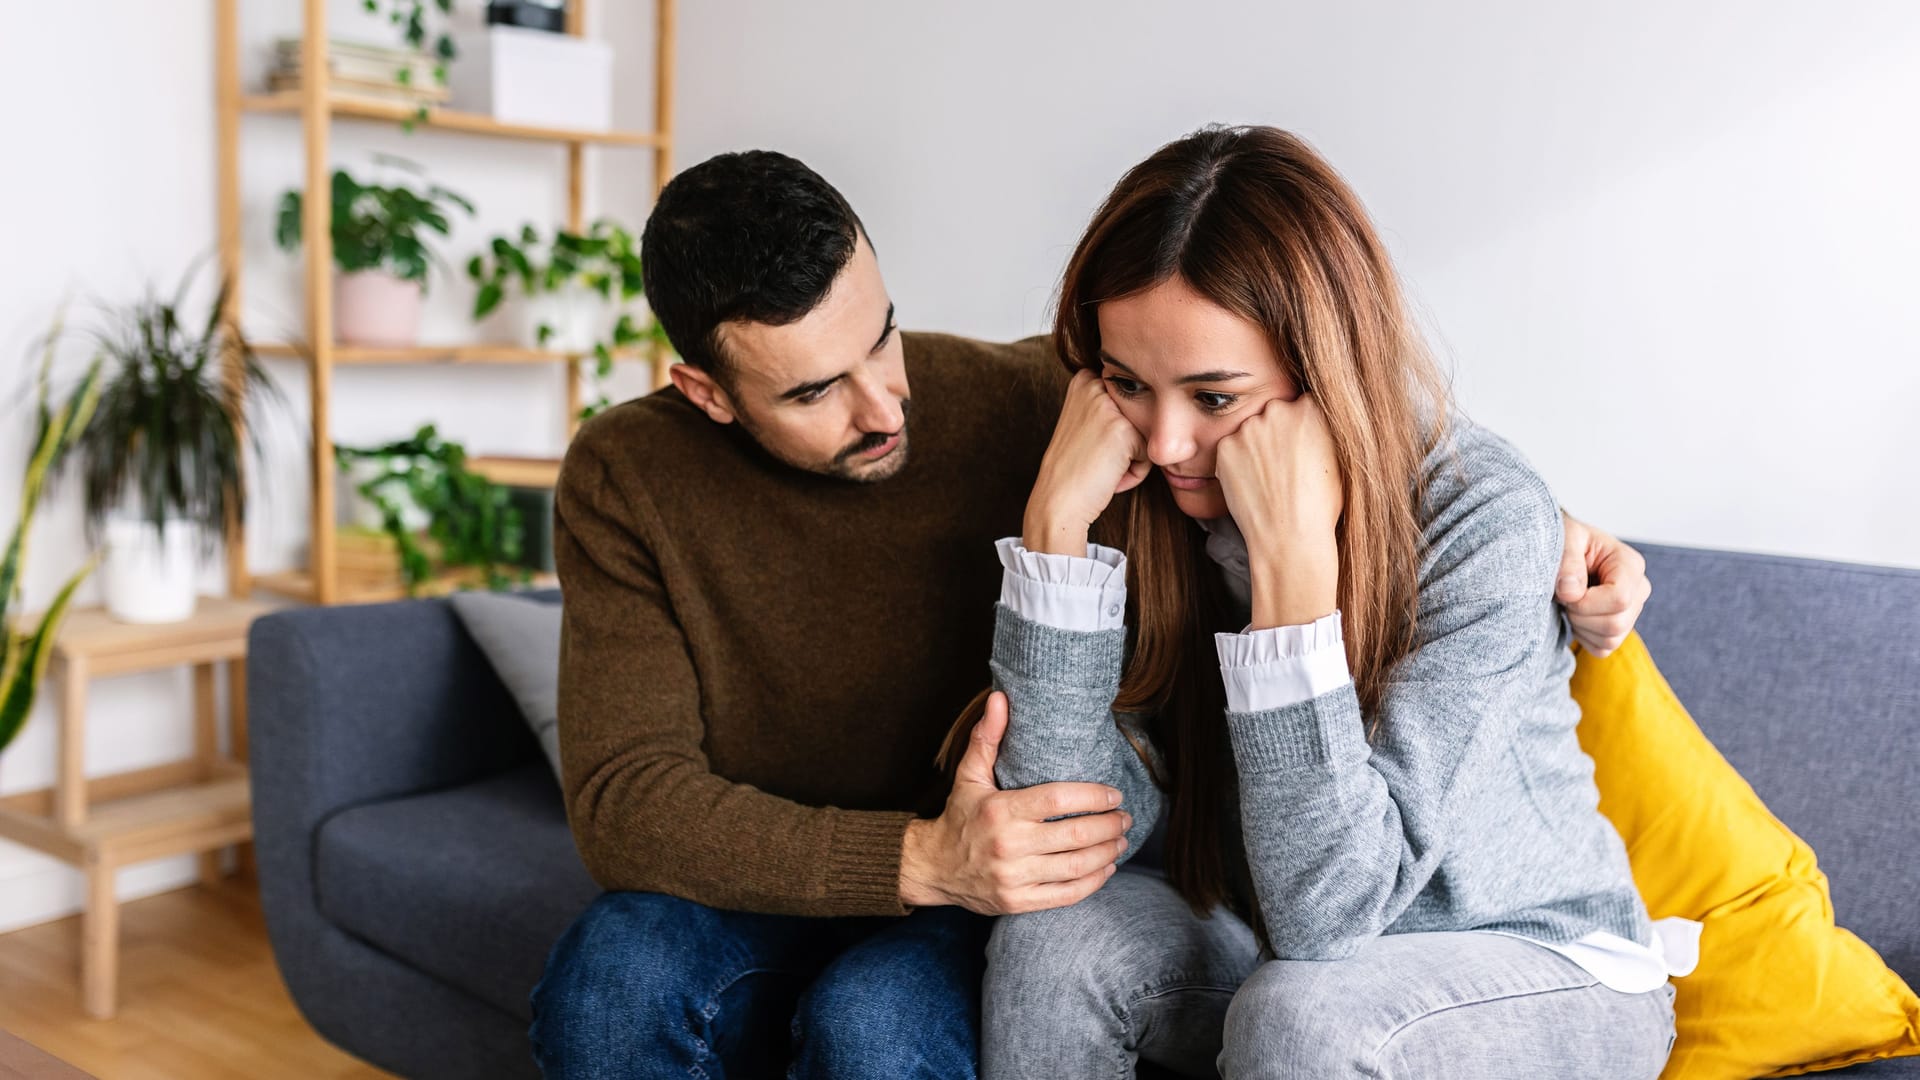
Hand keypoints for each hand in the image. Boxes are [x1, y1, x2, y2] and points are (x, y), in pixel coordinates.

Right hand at [899, 692, 1128, 913]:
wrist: (933, 867)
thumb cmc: (959, 816)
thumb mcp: (968, 775)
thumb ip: (987, 737)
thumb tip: (1000, 697)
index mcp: (1000, 810)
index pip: (1058, 800)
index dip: (1093, 796)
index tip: (1114, 795)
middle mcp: (1008, 845)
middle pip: (1074, 834)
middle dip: (1109, 825)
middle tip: (1125, 817)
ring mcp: (1014, 877)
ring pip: (1076, 866)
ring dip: (1107, 852)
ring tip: (1121, 840)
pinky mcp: (1018, 902)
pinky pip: (1066, 895)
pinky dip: (1093, 882)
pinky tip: (1107, 868)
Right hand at [1023, 370, 1150, 555]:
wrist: (1057, 502)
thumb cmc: (1073, 469)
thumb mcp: (1081, 422)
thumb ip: (1104, 404)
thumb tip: (1151, 395)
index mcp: (1084, 380)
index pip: (1128, 400)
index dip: (1114, 428)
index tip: (1090, 443)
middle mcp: (1095, 386)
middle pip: (1139, 414)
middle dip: (1125, 441)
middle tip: (1095, 457)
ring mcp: (1109, 407)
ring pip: (1146, 432)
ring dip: (1131, 457)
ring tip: (1102, 467)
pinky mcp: (1124, 430)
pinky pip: (1148, 453)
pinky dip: (1135, 472)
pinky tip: (1109, 476)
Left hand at [1215, 394, 1342, 628]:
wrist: (1289, 537)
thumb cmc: (1322, 506)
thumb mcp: (1340, 460)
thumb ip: (1324, 431)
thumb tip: (1316, 422)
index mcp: (1313, 409)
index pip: (1303, 405)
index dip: (1302, 427)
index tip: (1301, 445)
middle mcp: (1279, 410)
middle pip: (1275, 413)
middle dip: (1278, 433)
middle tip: (1283, 465)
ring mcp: (1250, 427)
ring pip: (1251, 430)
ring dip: (1256, 447)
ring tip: (1268, 479)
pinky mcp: (1226, 446)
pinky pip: (1231, 448)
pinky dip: (1237, 463)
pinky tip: (1251, 484)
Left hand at [1556, 511, 1650, 656]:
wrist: (1565, 553)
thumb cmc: (1569, 542)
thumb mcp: (1566, 538)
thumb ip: (1568, 561)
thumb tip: (1571, 592)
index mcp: (1631, 564)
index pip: (1619, 598)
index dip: (1586, 602)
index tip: (1566, 591)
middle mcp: (1639, 590)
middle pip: (1615, 623)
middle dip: (1580, 615)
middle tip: (1565, 598)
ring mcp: (1632, 612)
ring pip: (1610, 639)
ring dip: (1581, 626)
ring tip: (1570, 604)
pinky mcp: (1620, 629)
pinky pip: (1604, 649)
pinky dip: (1584, 637)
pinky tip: (1576, 616)